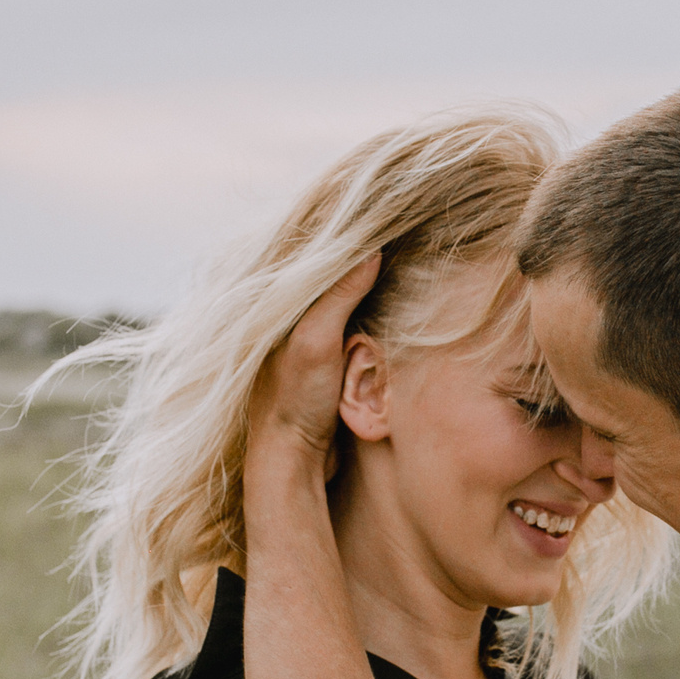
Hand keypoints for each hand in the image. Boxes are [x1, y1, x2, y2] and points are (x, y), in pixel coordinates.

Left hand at [247, 253, 381, 485]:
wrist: (292, 460)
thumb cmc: (296, 400)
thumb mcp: (317, 340)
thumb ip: (338, 295)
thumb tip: (370, 250)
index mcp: (277, 305)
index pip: (317, 256)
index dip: (347, 237)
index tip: (381, 218)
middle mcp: (289, 317)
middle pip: (331, 276)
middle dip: (360, 258)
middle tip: (400, 233)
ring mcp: (307, 340)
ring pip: (344, 301)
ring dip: (370, 287)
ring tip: (402, 259)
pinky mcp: (324, 362)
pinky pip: (352, 327)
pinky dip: (370, 315)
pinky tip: (392, 304)